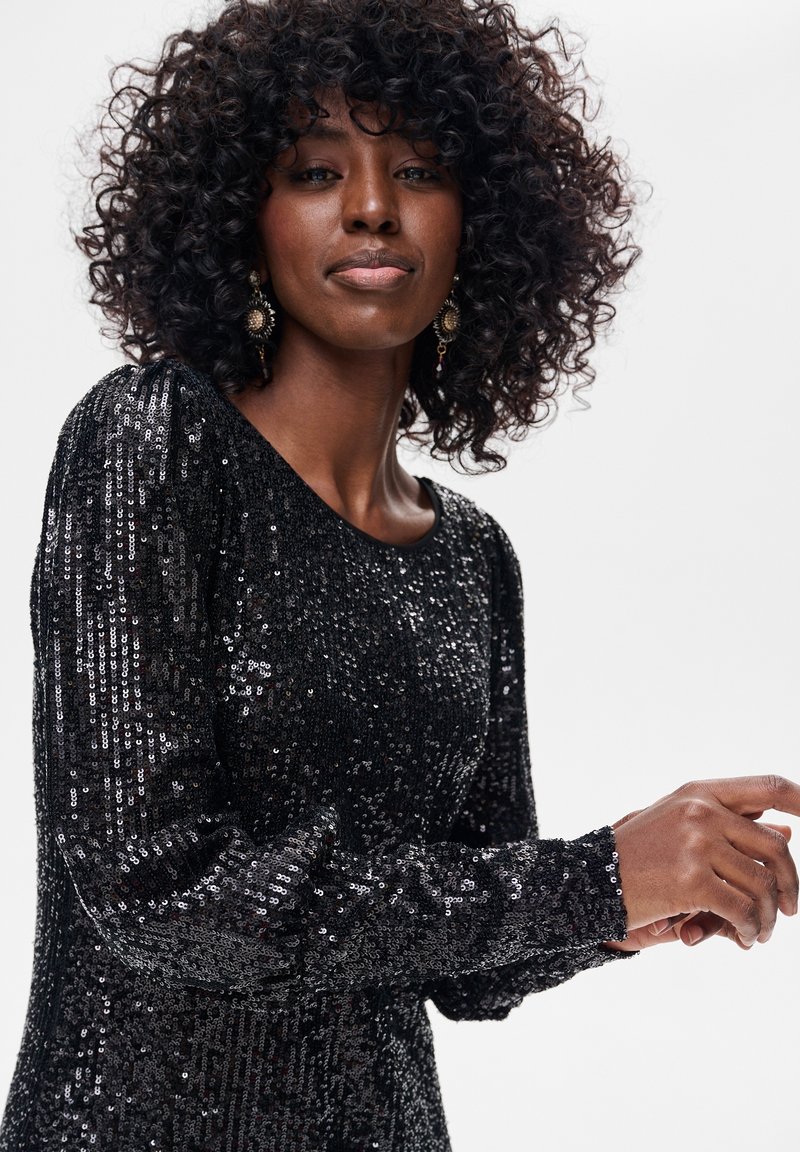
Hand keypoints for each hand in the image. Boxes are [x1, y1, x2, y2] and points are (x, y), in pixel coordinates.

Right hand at [608, 776, 799, 946]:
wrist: (589, 880)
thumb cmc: (637, 857)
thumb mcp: (681, 829)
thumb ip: (731, 827)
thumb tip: (787, 832)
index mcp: (700, 792)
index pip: (769, 786)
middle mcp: (701, 811)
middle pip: (775, 847)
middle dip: (790, 884)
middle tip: (790, 909)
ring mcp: (696, 843)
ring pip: (763, 885)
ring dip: (769, 917)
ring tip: (758, 932)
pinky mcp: (690, 880)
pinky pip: (743, 909)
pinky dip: (751, 929)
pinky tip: (744, 937)